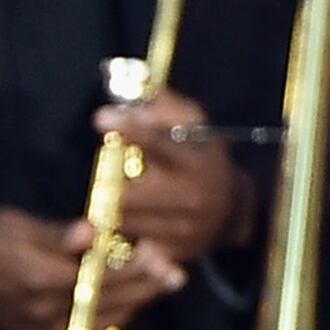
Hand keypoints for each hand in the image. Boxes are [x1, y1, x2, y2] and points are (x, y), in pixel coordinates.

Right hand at [0, 208, 179, 329]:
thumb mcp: (10, 224)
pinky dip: (106, 318)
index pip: (104, 275)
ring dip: (133, 305)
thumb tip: (93, 233)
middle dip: (146, 288)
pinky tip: (121, 305)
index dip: (137, 265)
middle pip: (110, 303)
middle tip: (175, 273)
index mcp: (42, 280)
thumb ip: (55, 234)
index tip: (162, 252)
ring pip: (100, 321)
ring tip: (157, 287)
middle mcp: (46, 313)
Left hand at [99, 87, 248, 264]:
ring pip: (124, 221)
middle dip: (108, 185)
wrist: (233, 209)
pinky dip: (113, 240)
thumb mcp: (190, 122)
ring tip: (96, 209)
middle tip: (97, 180)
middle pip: (131, 194)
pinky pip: (130, 248)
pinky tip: (102, 235)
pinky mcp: (174, 254)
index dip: (130, 130)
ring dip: (103, 213)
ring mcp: (185, 230)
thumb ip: (160, 101)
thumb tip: (126, 76)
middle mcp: (194, 197)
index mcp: (197, 161)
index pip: (160, 143)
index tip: (101, 118)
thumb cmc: (199, 155)